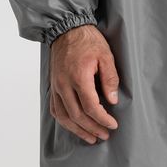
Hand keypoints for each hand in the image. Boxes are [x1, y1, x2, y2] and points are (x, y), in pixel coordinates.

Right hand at [49, 24, 119, 144]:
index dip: (103, 119)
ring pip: (64, 116)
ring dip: (78, 130)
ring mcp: (56, 86)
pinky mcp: (53, 86)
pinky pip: (55, 109)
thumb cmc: (88, 40)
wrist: (66, 29)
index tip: (113, 124)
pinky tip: (74, 126)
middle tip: (105, 135)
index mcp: (79, 76)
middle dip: (92, 128)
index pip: (91, 106)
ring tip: (91, 137)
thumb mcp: (105, 55)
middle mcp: (64, 84)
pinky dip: (64, 121)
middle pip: (77, 115)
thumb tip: (113, 100)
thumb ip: (110, 78)